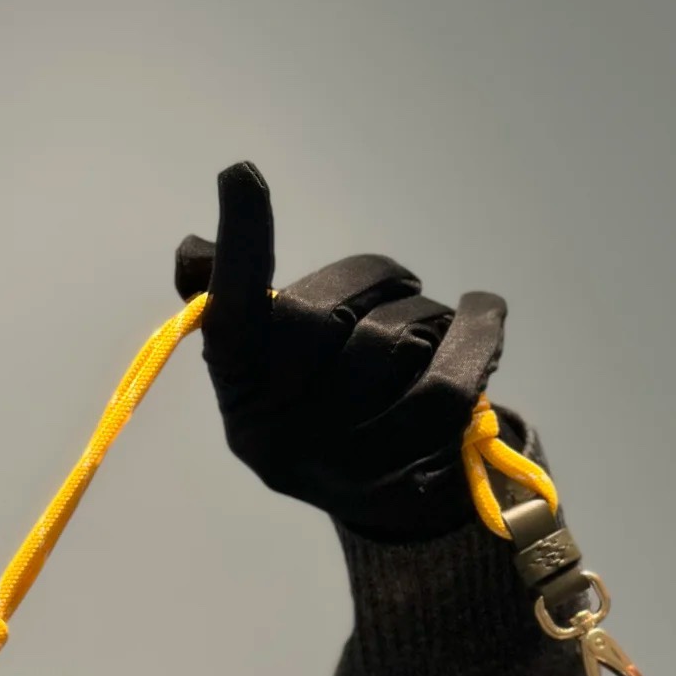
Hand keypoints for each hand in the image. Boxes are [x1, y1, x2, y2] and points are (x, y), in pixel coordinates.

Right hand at [175, 162, 511, 540]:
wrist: (397, 503)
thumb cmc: (336, 406)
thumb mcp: (283, 363)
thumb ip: (249, 307)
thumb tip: (192, 251)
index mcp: (240, 395)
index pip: (231, 314)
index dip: (239, 246)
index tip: (241, 172)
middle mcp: (276, 436)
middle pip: (323, 318)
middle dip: (373, 283)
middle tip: (400, 287)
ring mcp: (338, 463)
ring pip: (391, 344)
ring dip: (424, 315)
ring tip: (434, 326)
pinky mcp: (408, 476)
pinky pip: (449, 380)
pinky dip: (475, 331)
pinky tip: (484, 310)